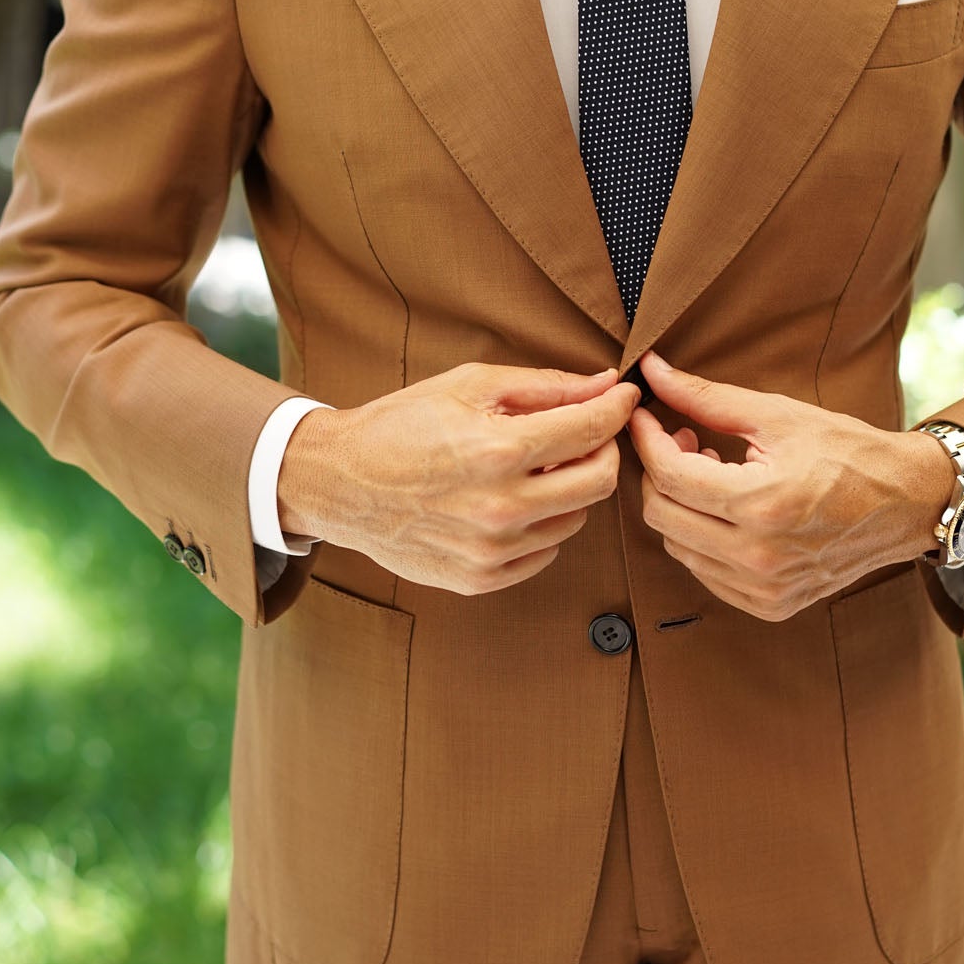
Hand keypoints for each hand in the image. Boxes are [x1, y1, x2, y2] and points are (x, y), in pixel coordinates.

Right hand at [276, 362, 639, 594]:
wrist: (339, 483)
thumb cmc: (402, 425)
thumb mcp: (469, 386)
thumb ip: (546, 386)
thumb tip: (606, 384)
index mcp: (498, 451)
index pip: (592, 431)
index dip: (617, 408)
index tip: (624, 398)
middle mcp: (500, 508)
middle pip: (599, 483)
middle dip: (603, 451)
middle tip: (585, 434)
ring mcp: (491, 550)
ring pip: (574, 519)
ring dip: (568, 489)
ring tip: (531, 467)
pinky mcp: (480, 579)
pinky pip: (544, 553)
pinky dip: (540, 524)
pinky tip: (510, 501)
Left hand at [626, 349, 955, 620]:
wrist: (907, 504)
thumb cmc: (847, 452)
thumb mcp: (778, 415)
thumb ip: (706, 397)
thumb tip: (652, 370)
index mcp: (762, 504)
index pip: (669, 475)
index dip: (645, 439)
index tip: (645, 416)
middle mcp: (759, 556)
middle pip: (661, 515)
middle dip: (659, 471)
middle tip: (684, 441)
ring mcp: (764, 588)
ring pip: (677, 546)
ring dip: (679, 505)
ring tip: (711, 472)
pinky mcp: (770, 605)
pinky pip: (704, 573)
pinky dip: (701, 538)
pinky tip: (726, 509)